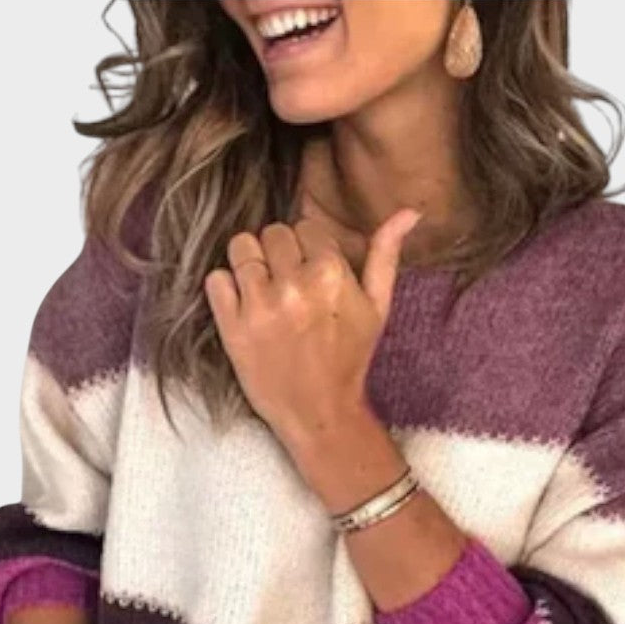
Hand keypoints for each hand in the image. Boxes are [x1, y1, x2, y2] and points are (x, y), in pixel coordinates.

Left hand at [202, 207, 421, 454]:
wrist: (319, 412)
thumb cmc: (349, 358)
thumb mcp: (377, 307)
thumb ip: (386, 255)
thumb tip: (409, 211)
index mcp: (331, 274)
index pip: (305, 227)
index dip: (306, 249)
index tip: (310, 275)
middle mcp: (294, 285)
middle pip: (272, 233)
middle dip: (278, 253)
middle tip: (286, 284)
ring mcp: (260, 306)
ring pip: (240, 247)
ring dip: (250, 264)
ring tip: (262, 290)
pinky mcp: (232, 327)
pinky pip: (216, 279)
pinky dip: (225, 288)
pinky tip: (243, 306)